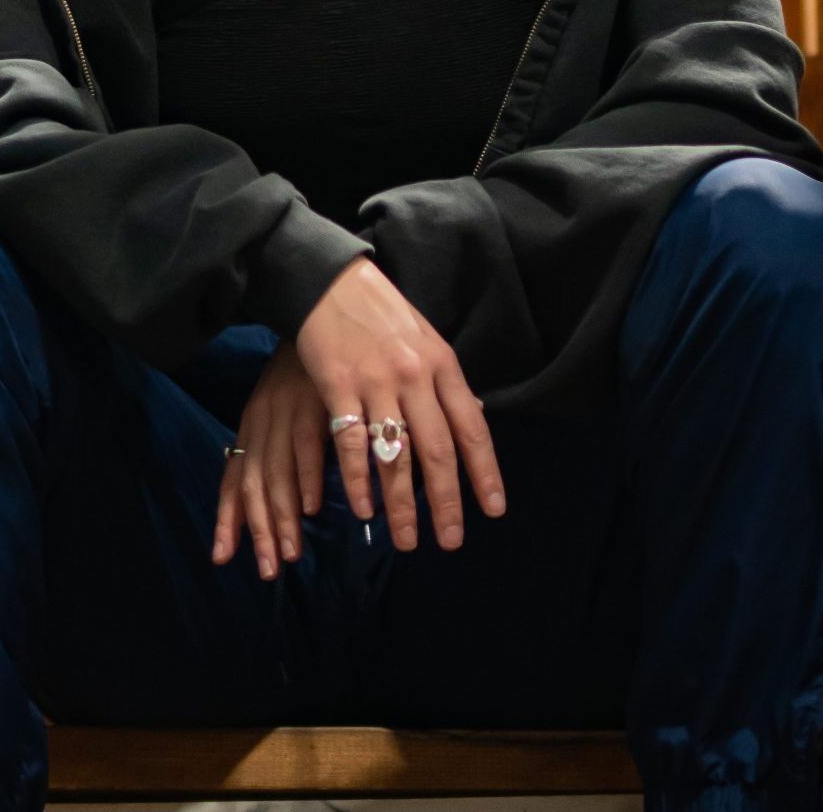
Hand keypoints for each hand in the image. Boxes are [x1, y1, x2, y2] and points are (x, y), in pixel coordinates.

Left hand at [211, 337, 326, 577]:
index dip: (228, 518)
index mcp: (252, 423)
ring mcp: (286, 412)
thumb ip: (279, 450)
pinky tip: (310, 509)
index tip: (223, 557)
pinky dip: (307, 480)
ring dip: (282, 518)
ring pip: (278, 474)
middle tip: (267, 570)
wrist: (320, 315)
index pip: (234, 478)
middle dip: (258, 532)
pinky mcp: (314, 403)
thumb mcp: (283, 409)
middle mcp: (262, 421)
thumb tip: (284, 498)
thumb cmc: (306, 370)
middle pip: (254, 485)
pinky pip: (307, 448)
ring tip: (290, 554)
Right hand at [294, 257, 504, 552]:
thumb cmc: (379, 311)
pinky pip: (351, 444)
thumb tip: (471, 416)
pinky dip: (358, 481)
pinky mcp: (338, 386)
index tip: (493, 510)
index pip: (471, 427)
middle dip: (446, 502)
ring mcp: (376, 382)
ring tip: (406, 540)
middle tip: (449, 541)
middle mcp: (414, 376)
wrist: (328, 280)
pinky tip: (363, 509)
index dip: (484, 472)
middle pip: (437, 450)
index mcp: (442, 363)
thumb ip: (444, 379)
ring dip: (402, 505)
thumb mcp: (424, 337)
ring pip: (395, 456)